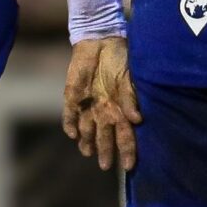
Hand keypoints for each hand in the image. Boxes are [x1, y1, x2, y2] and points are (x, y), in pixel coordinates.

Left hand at [61, 35, 141, 170]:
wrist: (99, 40)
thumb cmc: (120, 58)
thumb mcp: (128, 77)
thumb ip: (130, 97)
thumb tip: (137, 120)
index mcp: (120, 108)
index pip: (126, 135)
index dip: (128, 150)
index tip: (130, 166)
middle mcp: (104, 111)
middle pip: (105, 137)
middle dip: (106, 151)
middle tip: (106, 166)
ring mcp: (88, 105)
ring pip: (86, 130)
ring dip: (87, 141)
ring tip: (87, 152)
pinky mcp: (72, 97)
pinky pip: (70, 115)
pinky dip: (70, 124)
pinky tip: (72, 135)